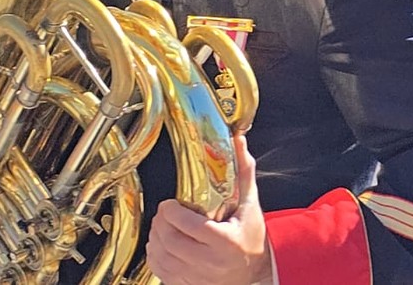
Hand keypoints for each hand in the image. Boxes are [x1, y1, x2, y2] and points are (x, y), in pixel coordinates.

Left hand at [148, 134, 271, 284]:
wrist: (256, 271)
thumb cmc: (252, 237)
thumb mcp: (251, 204)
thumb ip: (243, 172)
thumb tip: (239, 141)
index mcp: (226, 241)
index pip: (188, 226)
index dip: (171, 212)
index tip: (169, 204)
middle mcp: (211, 263)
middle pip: (170, 241)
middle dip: (161, 223)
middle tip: (164, 213)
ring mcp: (199, 278)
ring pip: (162, 256)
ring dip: (155, 238)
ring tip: (161, 226)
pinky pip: (161, 271)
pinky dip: (155, 256)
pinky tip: (160, 244)